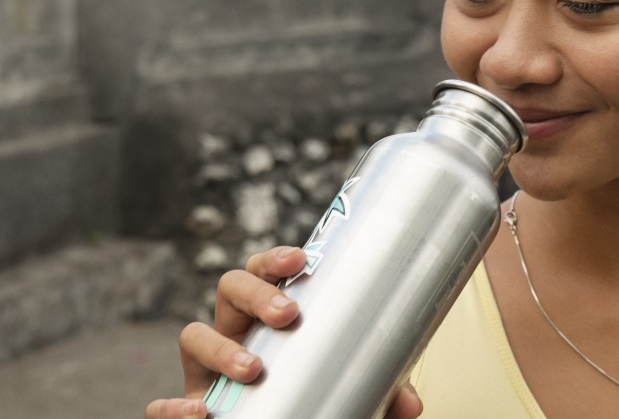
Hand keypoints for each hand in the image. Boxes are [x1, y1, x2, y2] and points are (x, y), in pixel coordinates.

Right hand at [144, 246, 422, 418]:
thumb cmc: (315, 402)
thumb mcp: (351, 396)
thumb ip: (381, 396)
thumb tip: (412, 404)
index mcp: (270, 320)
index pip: (266, 273)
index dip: (276, 259)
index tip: (302, 259)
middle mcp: (234, 334)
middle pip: (230, 289)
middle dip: (255, 292)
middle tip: (288, 313)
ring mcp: (206, 371)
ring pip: (193, 335)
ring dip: (219, 346)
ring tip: (252, 368)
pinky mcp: (188, 406)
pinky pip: (162, 403)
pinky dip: (171, 407)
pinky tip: (195, 412)